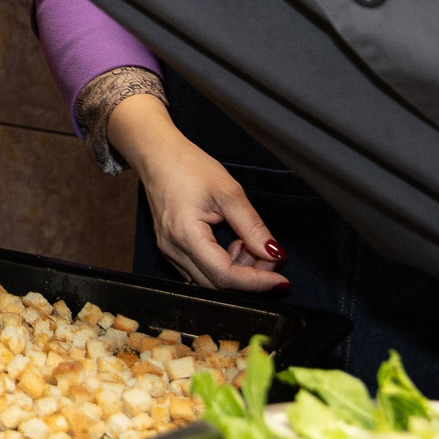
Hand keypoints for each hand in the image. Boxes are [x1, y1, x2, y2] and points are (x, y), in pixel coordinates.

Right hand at [108, 96, 287, 292]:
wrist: (156, 155)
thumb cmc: (189, 167)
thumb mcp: (228, 192)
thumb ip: (252, 226)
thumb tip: (274, 254)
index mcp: (186, 236)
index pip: (224, 275)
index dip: (256, 282)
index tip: (282, 279)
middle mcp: (173, 250)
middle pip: (217, 284)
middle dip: (249, 276)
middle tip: (270, 256)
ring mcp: (169, 251)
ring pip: (208, 280)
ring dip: (236, 271)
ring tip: (249, 244)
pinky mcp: (171, 248)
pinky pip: (200, 270)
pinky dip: (222, 265)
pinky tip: (232, 244)